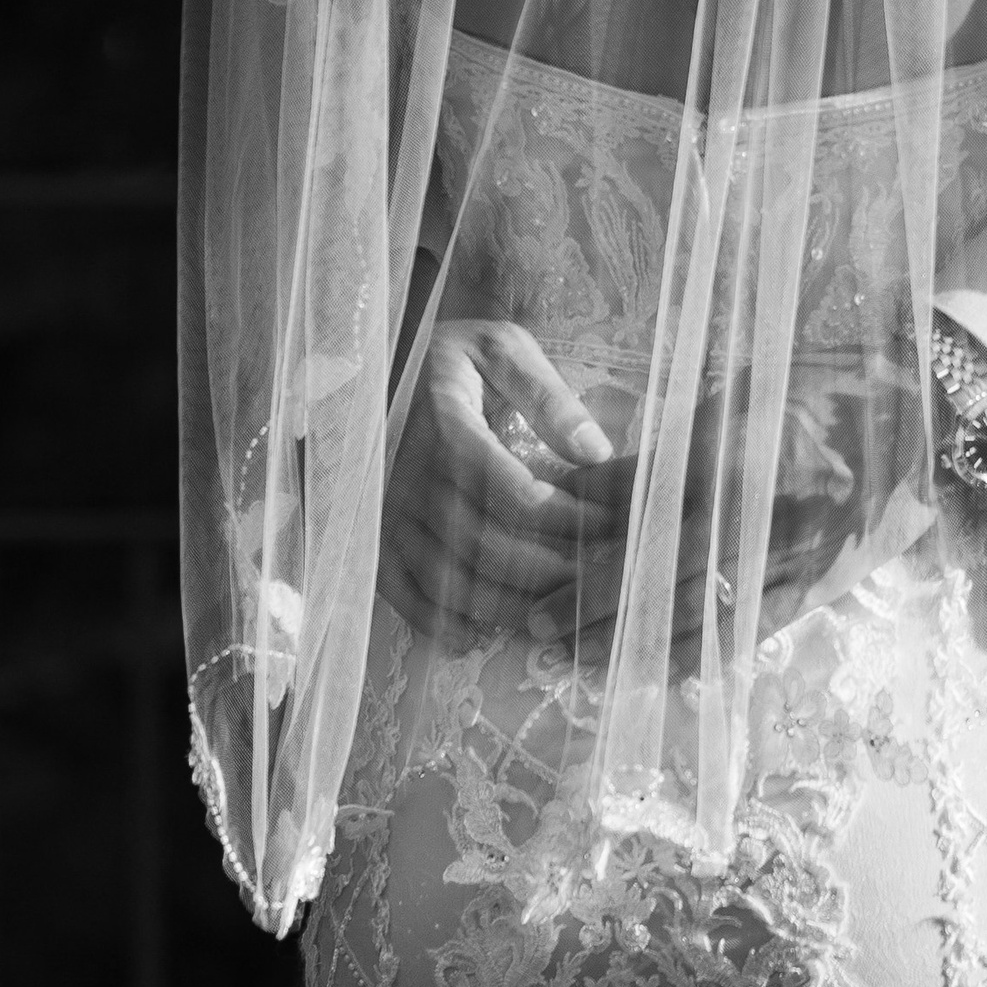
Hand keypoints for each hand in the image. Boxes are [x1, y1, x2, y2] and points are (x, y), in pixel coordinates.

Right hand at [380, 317, 632, 638]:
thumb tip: (595, 451)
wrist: (380, 362)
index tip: (611, 525)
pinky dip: (432, 620)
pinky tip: (471, 637)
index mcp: (448, 427)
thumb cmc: (453, 357)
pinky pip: (397, 588)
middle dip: (548, 572)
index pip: (514, 493)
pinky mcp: (375, 533)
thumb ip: (547, 395)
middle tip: (598, 582)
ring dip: (504, 605)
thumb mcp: (501, 349)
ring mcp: (390, 511)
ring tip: (555, 615)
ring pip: (448, 577)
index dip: (566, 519)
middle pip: (485, 546)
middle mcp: (412, 477)